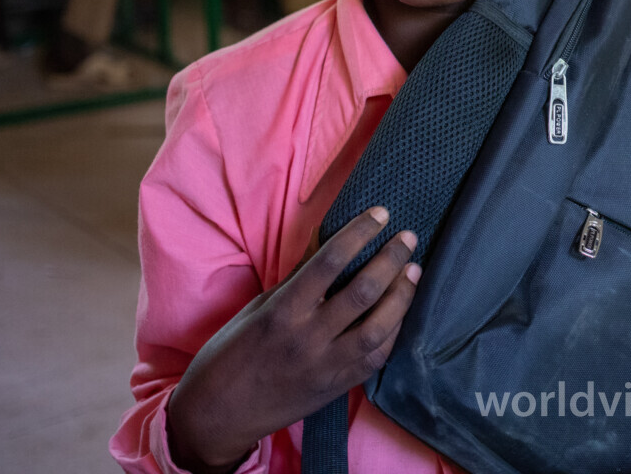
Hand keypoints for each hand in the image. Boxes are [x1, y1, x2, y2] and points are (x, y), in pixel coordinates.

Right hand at [165, 208, 420, 473]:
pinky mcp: (336, 388)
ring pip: (378, 328)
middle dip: (391, 260)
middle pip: (362, 292)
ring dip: (402, 296)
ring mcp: (325, 366)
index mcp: (282, 312)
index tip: (381, 214)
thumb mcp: (258, 309)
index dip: (359, 233)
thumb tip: (329, 244)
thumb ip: (297, 281)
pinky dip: (394, 331)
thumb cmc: (230, 354)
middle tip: (408, 238)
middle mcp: (307, 338)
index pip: (329, 262)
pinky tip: (401, 311)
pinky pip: (376, 358)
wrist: (217, 416)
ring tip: (413, 270)